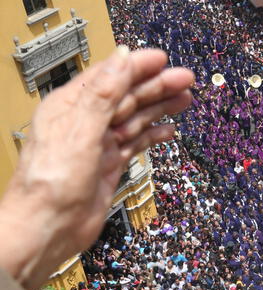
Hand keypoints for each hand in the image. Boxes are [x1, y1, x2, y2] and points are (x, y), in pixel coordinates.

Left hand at [0, 47, 193, 289]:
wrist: (49, 227)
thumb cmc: (51, 183)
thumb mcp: (80, 130)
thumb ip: (103, 94)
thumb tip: (121, 60)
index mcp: (70, 106)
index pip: (109, 76)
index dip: (137, 66)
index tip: (163, 60)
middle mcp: (85, 122)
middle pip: (127, 96)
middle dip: (157, 86)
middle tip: (185, 80)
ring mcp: (99, 144)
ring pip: (135, 118)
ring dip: (160, 108)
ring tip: (184, 99)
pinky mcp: (109, 165)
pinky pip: (136, 143)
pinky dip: (153, 135)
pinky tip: (168, 130)